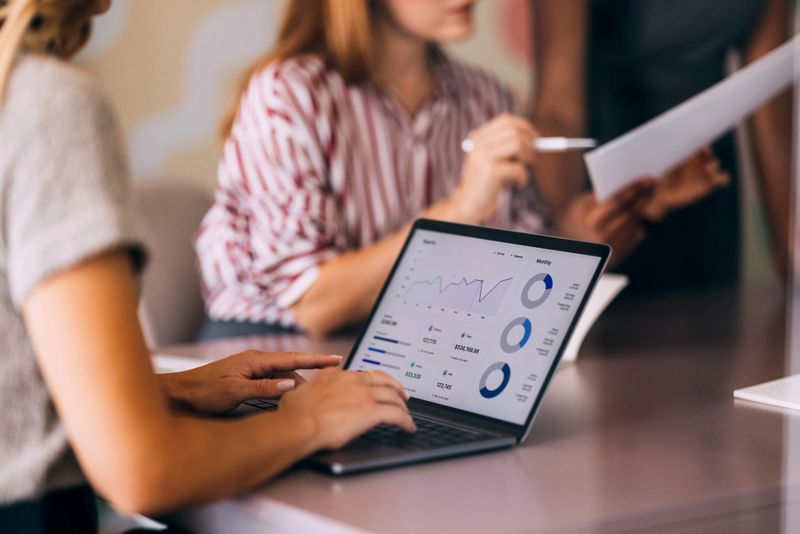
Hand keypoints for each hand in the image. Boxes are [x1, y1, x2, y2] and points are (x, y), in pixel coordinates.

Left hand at [159, 351, 341, 413]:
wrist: (180, 393)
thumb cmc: (202, 391)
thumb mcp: (234, 391)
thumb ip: (263, 388)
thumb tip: (290, 385)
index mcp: (255, 359)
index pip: (293, 358)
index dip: (317, 360)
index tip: (336, 359)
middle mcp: (255, 361)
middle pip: (291, 367)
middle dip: (311, 373)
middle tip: (331, 383)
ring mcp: (251, 369)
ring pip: (282, 376)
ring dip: (296, 385)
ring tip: (313, 395)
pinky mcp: (247, 378)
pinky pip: (273, 381)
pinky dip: (284, 389)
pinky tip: (289, 397)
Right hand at [280, 368, 415, 449]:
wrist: (299, 424)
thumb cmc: (293, 414)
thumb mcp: (296, 393)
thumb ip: (306, 390)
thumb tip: (303, 393)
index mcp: (335, 374)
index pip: (361, 374)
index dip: (372, 381)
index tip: (375, 386)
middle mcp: (352, 380)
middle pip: (382, 379)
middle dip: (395, 386)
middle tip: (402, 394)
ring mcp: (364, 394)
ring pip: (393, 396)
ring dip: (402, 405)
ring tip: (406, 412)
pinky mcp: (372, 411)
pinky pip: (396, 414)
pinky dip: (406, 421)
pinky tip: (408, 427)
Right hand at [451, 113, 538, 222]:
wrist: (468, 205)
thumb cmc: (485, 183)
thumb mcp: (493, 160)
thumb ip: (508, 148)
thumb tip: (535, 139)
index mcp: (477, 138)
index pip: (506, 120)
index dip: (524, 126)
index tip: (535, 138)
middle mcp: (478, 143)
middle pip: (513, 130)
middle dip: (529, 143)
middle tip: (533, 157)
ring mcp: (482, 156)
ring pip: (517, 145)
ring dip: (527, 158)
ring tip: (523, 172)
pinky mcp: (490, 170)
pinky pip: (518, 167)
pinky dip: (524, 176)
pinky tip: (518, 184)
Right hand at [555, 180, 654, 264]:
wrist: (567, 241)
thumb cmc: (578, 216)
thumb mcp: (583, 203)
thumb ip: (603, 196)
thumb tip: (630, 186)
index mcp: (590, 222)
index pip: (617, 202)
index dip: (633, 189)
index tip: (645, 179)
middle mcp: (601, 237)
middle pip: (630, 214)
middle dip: (643, 197)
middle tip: (653, 184)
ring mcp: (610, 249)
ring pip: (635, 224)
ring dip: (643, 208)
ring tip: (648, 194)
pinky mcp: (617, 257)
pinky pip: (635, 236)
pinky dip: (639, 222)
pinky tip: (639, 211)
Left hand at [643, 147, 729, 221]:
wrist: (662, 196)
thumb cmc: (658, 181)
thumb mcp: (656, 172)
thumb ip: (656, 169)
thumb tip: (649, 173)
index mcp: (686, 154)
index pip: (696, 143)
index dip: (697, 142)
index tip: (693, 146)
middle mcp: (697, 161)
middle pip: (707, 152)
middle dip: (706, 152)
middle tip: (703, 153)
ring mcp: (704, 172)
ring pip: (716, 164)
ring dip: (713, 166)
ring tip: (706, 170)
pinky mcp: (709, 184)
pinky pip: (723, 179)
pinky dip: (722, 178)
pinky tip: (713, 180)